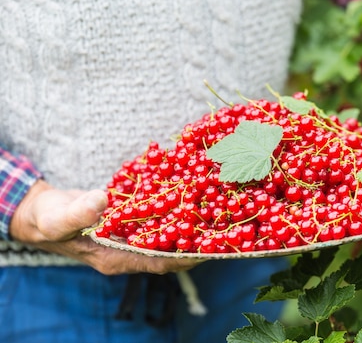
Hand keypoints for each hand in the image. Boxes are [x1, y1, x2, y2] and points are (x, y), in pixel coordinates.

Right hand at [10, 180, 201, 274]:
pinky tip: (190, 194)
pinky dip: (173, 210)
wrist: (42, 212)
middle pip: (170, 250)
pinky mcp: (130, 225)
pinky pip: (157, 220)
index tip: (212, 249)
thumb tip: (103, 200)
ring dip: (189, 225)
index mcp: (115, 258)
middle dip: (196, 242)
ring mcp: (130, 239)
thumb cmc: (48, 219)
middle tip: (226, 227)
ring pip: (166, 235)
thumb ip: (79, 212)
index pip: (159, 263)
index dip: (186, 257)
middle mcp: (128, 251)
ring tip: (216, 210)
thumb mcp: (59, 217)